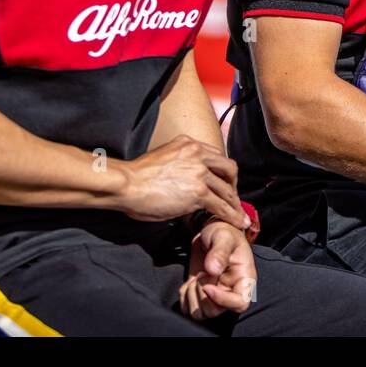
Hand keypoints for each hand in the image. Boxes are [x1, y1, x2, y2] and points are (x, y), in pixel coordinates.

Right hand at [116, 135, 246, 228]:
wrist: (126, 184)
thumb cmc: (136, 176)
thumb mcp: (162, 159)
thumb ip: (178, 164)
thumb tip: (183, 180)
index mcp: (188, 144)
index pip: (216, 156)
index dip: (223, 171)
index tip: (224, 182)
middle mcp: (198, 153)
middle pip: (229, 168)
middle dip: (234, 185)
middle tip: (233, 198)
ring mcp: (199, 172)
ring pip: (227, 189)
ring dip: (235, 204)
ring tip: (240, 216)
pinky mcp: (198, 192)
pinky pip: (221, 205)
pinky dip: (232, 216)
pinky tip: (237, 223)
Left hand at [179, 221, 256, 319]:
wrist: (211, 233)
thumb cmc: (224, 233)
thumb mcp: (224, 237)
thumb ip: (220, 252)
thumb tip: (212, 270)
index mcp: (244, 280)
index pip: (240, 304)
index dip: (222, 300)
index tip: (207, 285)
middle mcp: (230, 292)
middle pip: (214, 311)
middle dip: (201, 292)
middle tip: (202, 273)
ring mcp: (214, 296)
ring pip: (199, 314)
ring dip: (191, 295)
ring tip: (197, 277)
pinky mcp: (200, 296)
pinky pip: (188, 309)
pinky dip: (184, 297)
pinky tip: (190, 282)